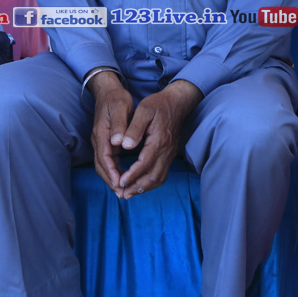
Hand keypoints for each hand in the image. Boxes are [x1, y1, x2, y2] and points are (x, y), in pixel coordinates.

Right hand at [89, 70, 134, 196]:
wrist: (108, 91)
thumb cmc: (116, 98)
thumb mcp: (120, 107)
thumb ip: (119, 125)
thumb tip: (117, 142)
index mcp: (102, 133)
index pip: (104, 157)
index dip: (111, 172)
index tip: (120, 184)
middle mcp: (99, 140)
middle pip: (101, 166)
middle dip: (110, 181)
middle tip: (122, 194)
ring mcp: (100, 141)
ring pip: (103, 165)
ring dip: (111, 178)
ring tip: (122, 190)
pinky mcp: (105, 142)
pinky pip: (107, 161)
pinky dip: (113, 171)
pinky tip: (122, 177)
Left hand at [118, 80, 202, 198]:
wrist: (177, 103)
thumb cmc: (158, 105)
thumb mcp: (144, 110)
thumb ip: (134, 128)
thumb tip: (125, 145)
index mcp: (158, 140)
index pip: (145, 164)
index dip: (132, 175)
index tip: (120, 182)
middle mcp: (166, 151)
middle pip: (153, 177)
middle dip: (137, 187)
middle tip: (122, 194)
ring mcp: (169, 154)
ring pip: (158, 178)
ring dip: (144, 188)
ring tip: (129, 193)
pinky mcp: (169, 155)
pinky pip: (162, 174)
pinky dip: (151, 183)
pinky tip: (141, 185)